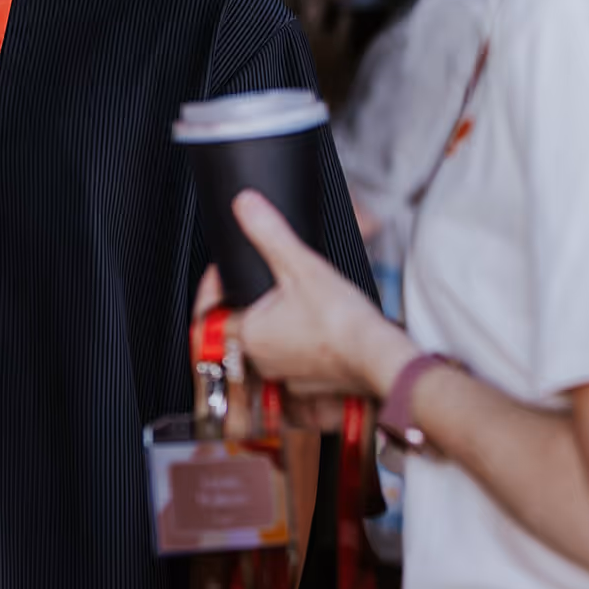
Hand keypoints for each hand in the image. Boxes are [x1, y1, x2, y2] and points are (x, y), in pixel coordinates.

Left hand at [207, 190, 417, 401]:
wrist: (377, 355)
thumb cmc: (341, 320)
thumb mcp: (300, 265)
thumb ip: (269, 233)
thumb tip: (246, 205)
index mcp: (250, 334)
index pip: (211, 311)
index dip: (213, 286)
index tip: (221, 272)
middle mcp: (261, 359)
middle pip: (240, 325)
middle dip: (249, 302)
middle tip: (267, 282)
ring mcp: (285, 374)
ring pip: (267, 344)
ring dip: (274, 323)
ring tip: (294, 301)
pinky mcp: (309, 383)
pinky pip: (293, 360)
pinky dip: (300, 343)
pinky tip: (316, 327)